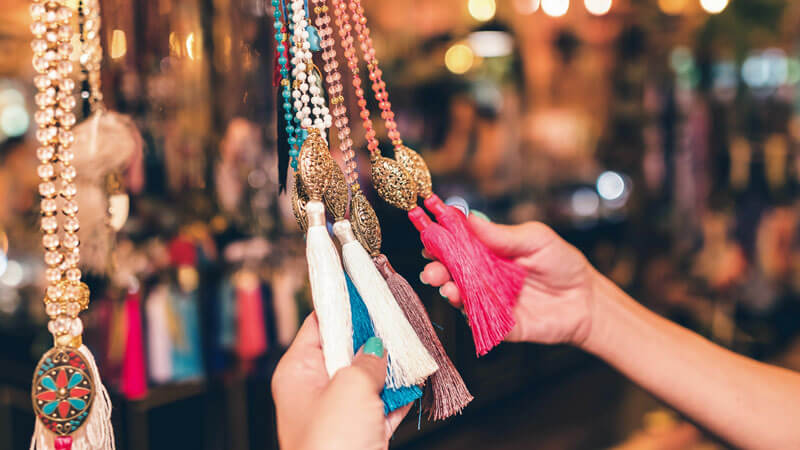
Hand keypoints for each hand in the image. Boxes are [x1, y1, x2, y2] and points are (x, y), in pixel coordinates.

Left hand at [271, 314, 411, 449]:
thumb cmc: (329, 445)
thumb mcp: (351, 387)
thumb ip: (367, 360)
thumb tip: (378, 347)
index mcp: (298, 373)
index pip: (318, 326)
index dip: (342, 308)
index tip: (365, 293)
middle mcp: (315, 391)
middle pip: (345, 351)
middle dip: (372, 338)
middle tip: (396, 322)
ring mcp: (338, 414)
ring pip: (366, 379)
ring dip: (389, 367)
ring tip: (411, 350)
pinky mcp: (359, 433)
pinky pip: (381, 405)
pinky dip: (398, 394)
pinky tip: (414, 382)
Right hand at [421, 214, 595, 346]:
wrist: (586, 300)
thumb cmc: (563, 264)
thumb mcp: (536, 239)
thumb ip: (503, 235)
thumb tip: (471, 220)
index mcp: (489, 251)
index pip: (459, 244)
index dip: (442, 241)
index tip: (429, 237)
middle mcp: (484, 276)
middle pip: (453, 272)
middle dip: (437, 270)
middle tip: (431, 270)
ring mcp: (489, 300)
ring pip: (461, 296)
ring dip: (449, 291)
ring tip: (446, 287)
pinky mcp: (498, 324)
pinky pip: (478, 321)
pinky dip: (468, 314)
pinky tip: (463, 304)